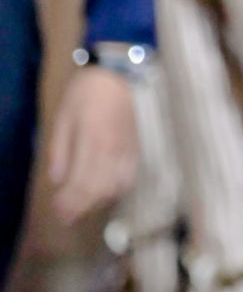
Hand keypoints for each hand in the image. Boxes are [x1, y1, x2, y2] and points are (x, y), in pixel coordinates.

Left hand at [46, 67, 138, 224]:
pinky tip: (107, 194)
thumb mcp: (63, 118)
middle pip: (99, 190)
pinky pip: (130, 177)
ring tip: (84, 206)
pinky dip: (118, 191)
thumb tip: (58, 179)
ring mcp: (126, 150)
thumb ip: (60, 151)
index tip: (57, 210)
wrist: (117, 75)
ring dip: (99, 202)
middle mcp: (112, 149)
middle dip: (82, 207)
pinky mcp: (135, 149)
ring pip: (116, 187)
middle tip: (66, 216)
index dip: (69, 202)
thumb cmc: (85, 94)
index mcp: (91, 140)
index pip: (81, 182)